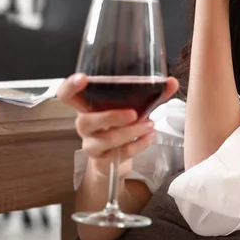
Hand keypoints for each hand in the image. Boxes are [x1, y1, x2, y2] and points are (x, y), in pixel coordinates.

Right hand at [57, 73, 179, 178]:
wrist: (115, 158)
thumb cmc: (122, 125)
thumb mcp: (133, 107)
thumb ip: (152, 94)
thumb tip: (172, 81)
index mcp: (87, 106)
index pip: (67, 95)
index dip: (70, 86)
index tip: (83, 78)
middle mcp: (85, 125)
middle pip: (85, 121)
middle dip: (110, 117)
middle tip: (134, 113)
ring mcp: (91, 144)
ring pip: (105, 140)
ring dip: (130, 132)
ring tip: (150, 125)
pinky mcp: (103, 161)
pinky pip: (118, 154)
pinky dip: (138, 145)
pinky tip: (150, 137)